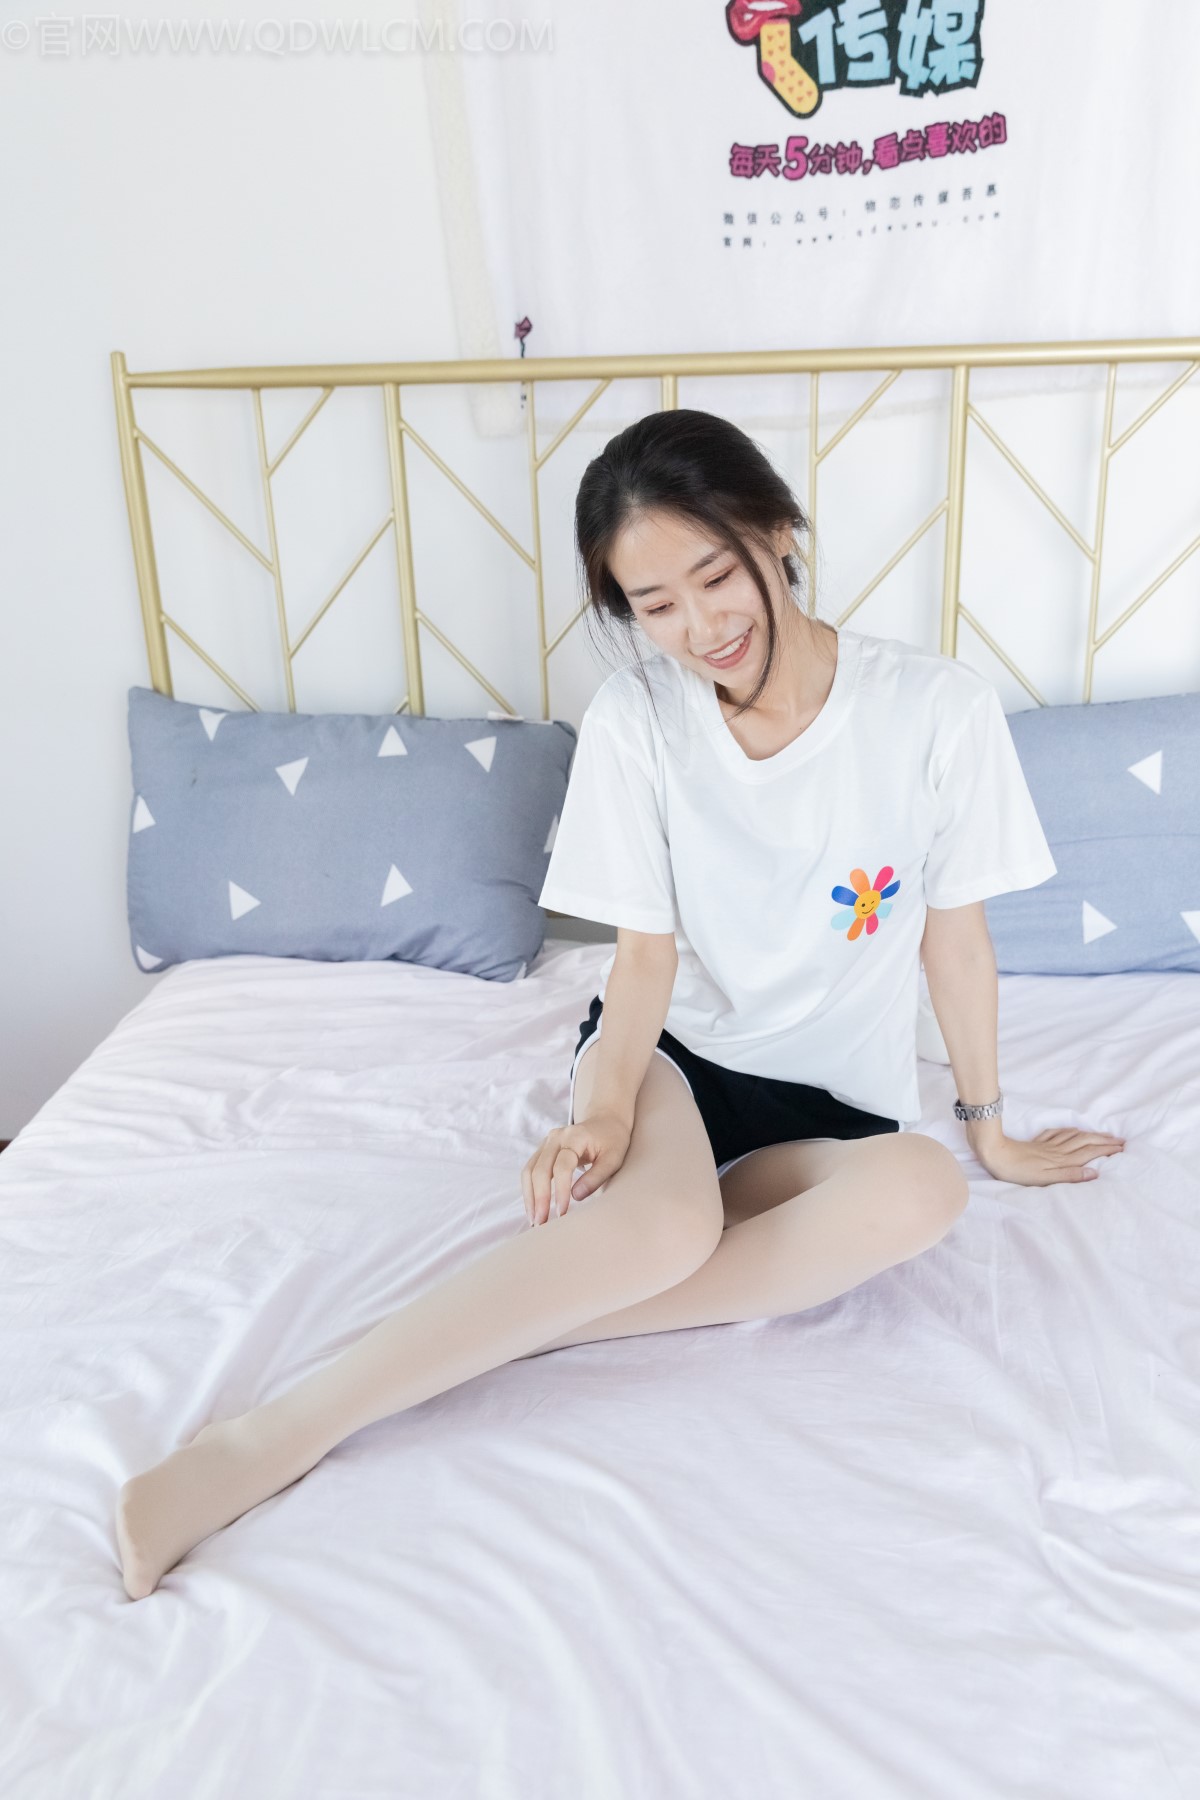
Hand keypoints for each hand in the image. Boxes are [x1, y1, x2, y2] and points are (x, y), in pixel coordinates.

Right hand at [521, 1109, 633, 1226]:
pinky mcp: (542, 1151)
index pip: (562, 1166)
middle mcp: (555, 1138)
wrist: (605, 1121)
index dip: (560, 1190)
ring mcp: (546, 1143)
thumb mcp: (614, 1158)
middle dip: (539, 1198)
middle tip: (542, 1223)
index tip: (562, 1213)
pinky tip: (533, 1208)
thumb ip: (596, 1177)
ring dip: (529, 1197)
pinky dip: (529, 1191)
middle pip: (540, 1169)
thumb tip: (576, 1197)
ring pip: (529, 1171)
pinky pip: (529, 1171)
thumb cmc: (612, 1141)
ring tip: (535, 1220)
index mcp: (574, 1136)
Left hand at [971, 1125, 1125, 1186]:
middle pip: (1086, 1141)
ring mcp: (1047, 1145)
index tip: (1123, 1148)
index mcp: (1062, 1160)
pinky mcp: (1037, 1142)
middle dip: (1104, 1140)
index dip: (1107, 1149)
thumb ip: (1070, 1176)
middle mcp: (1058, 1151)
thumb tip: (1095, 1173)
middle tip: (1120, 1140)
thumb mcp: (1045, 1179)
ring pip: (1074, 1136)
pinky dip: (1069, 1131)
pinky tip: (1072, 1130)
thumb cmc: (1019, 1171)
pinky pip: (1058, 1134)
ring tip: (1102, 1134)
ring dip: (1090, 1134)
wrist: (995, 1153)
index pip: (1090, 1152)